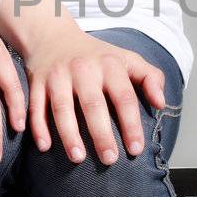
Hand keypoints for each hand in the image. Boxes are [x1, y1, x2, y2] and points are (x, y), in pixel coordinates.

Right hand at [23, 29, 166, 164]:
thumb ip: (150, 78)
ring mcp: (58, 75)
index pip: (124, 97)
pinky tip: (44, 147)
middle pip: (93, 104)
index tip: (136, 149)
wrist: (53, 35)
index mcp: (109, 65)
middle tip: (109, 160)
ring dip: (69, 135)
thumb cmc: (97, 56)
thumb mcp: (127, 59)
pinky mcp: (37, 82)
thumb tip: (161, 104)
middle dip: (101, 134)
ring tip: (78, 159)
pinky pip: (36, 107)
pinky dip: (38, 127)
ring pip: (62, 108)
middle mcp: (83, 69)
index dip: (131, 124)